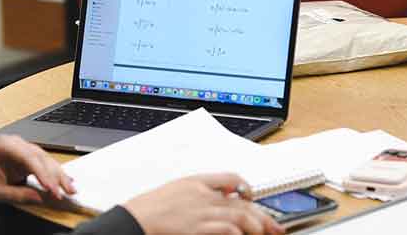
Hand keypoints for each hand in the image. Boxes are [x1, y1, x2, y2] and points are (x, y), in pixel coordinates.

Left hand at [0, 135, 75, 203]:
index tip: (50, 187)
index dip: (41, 173)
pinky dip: (59, 173)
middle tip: (63, 192)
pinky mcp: (34, 154)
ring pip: (48, 159)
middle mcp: (19, 143)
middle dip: (54, 177)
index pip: (27, 158)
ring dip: (61, 176)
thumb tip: (38, 198)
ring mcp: (28, 147)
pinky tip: (68, 180)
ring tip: (70, 190)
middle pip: (41, 158)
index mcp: (5, 146)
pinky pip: (49, 162)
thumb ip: (15, 194)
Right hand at [123, 173, 283, 234]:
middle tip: (274, 227)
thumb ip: (191, 195)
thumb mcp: (170, 193)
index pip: (229, 178)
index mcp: (194, 182)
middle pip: (242, 201)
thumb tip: (210, 201)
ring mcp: (201, 211)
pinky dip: (239, 233)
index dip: (246, 188)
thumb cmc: (145, 210)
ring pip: (241, 216)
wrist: (132, 221)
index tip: (252, 199)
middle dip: (262, 216)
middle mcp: (201, 194)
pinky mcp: (199, 228)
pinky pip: (229, 228)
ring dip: (257, 227)